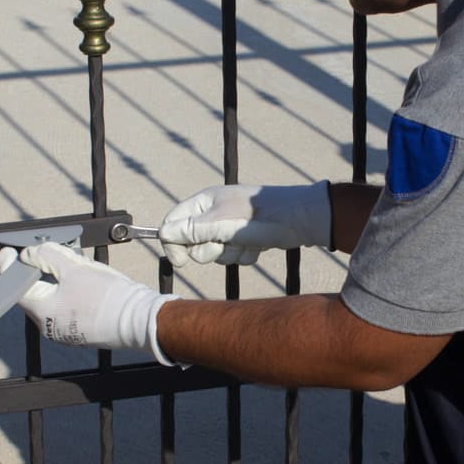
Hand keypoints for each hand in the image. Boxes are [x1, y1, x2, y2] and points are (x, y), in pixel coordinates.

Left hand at [13, 242, 177, 364]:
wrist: (139, 321)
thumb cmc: (107, 297)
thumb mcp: (73, 267)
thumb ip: (46, 256)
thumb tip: (30, 254)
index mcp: (42, 312)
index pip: (16, 286)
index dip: (9, 266)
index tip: (6, 251)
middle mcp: (50, 326)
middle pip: (34, 293)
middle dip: (34, 271)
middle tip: (32, 253)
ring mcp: (66, 331)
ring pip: (51, 299)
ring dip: (52, 279)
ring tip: (63, 260)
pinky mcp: (81, 331)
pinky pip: (66, 306)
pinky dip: (66, 290)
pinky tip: (78, 277)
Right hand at [158, 181, 330, 267]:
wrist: (301, 219)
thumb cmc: (259, 217)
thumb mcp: (220, 223)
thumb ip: (190, 230)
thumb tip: (162, 234)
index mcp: (203, 202)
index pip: (173, 224)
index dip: (174, 244)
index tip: (181, 261)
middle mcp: (214, 213)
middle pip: (193, 244)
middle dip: (211, 249)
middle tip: (227, 242)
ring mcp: (230, 226)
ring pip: (215, 253)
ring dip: (231, 253)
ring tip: (248, 242)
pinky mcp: (244, 238)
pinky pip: (234, 256)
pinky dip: (245, 254)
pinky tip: (258, 245)